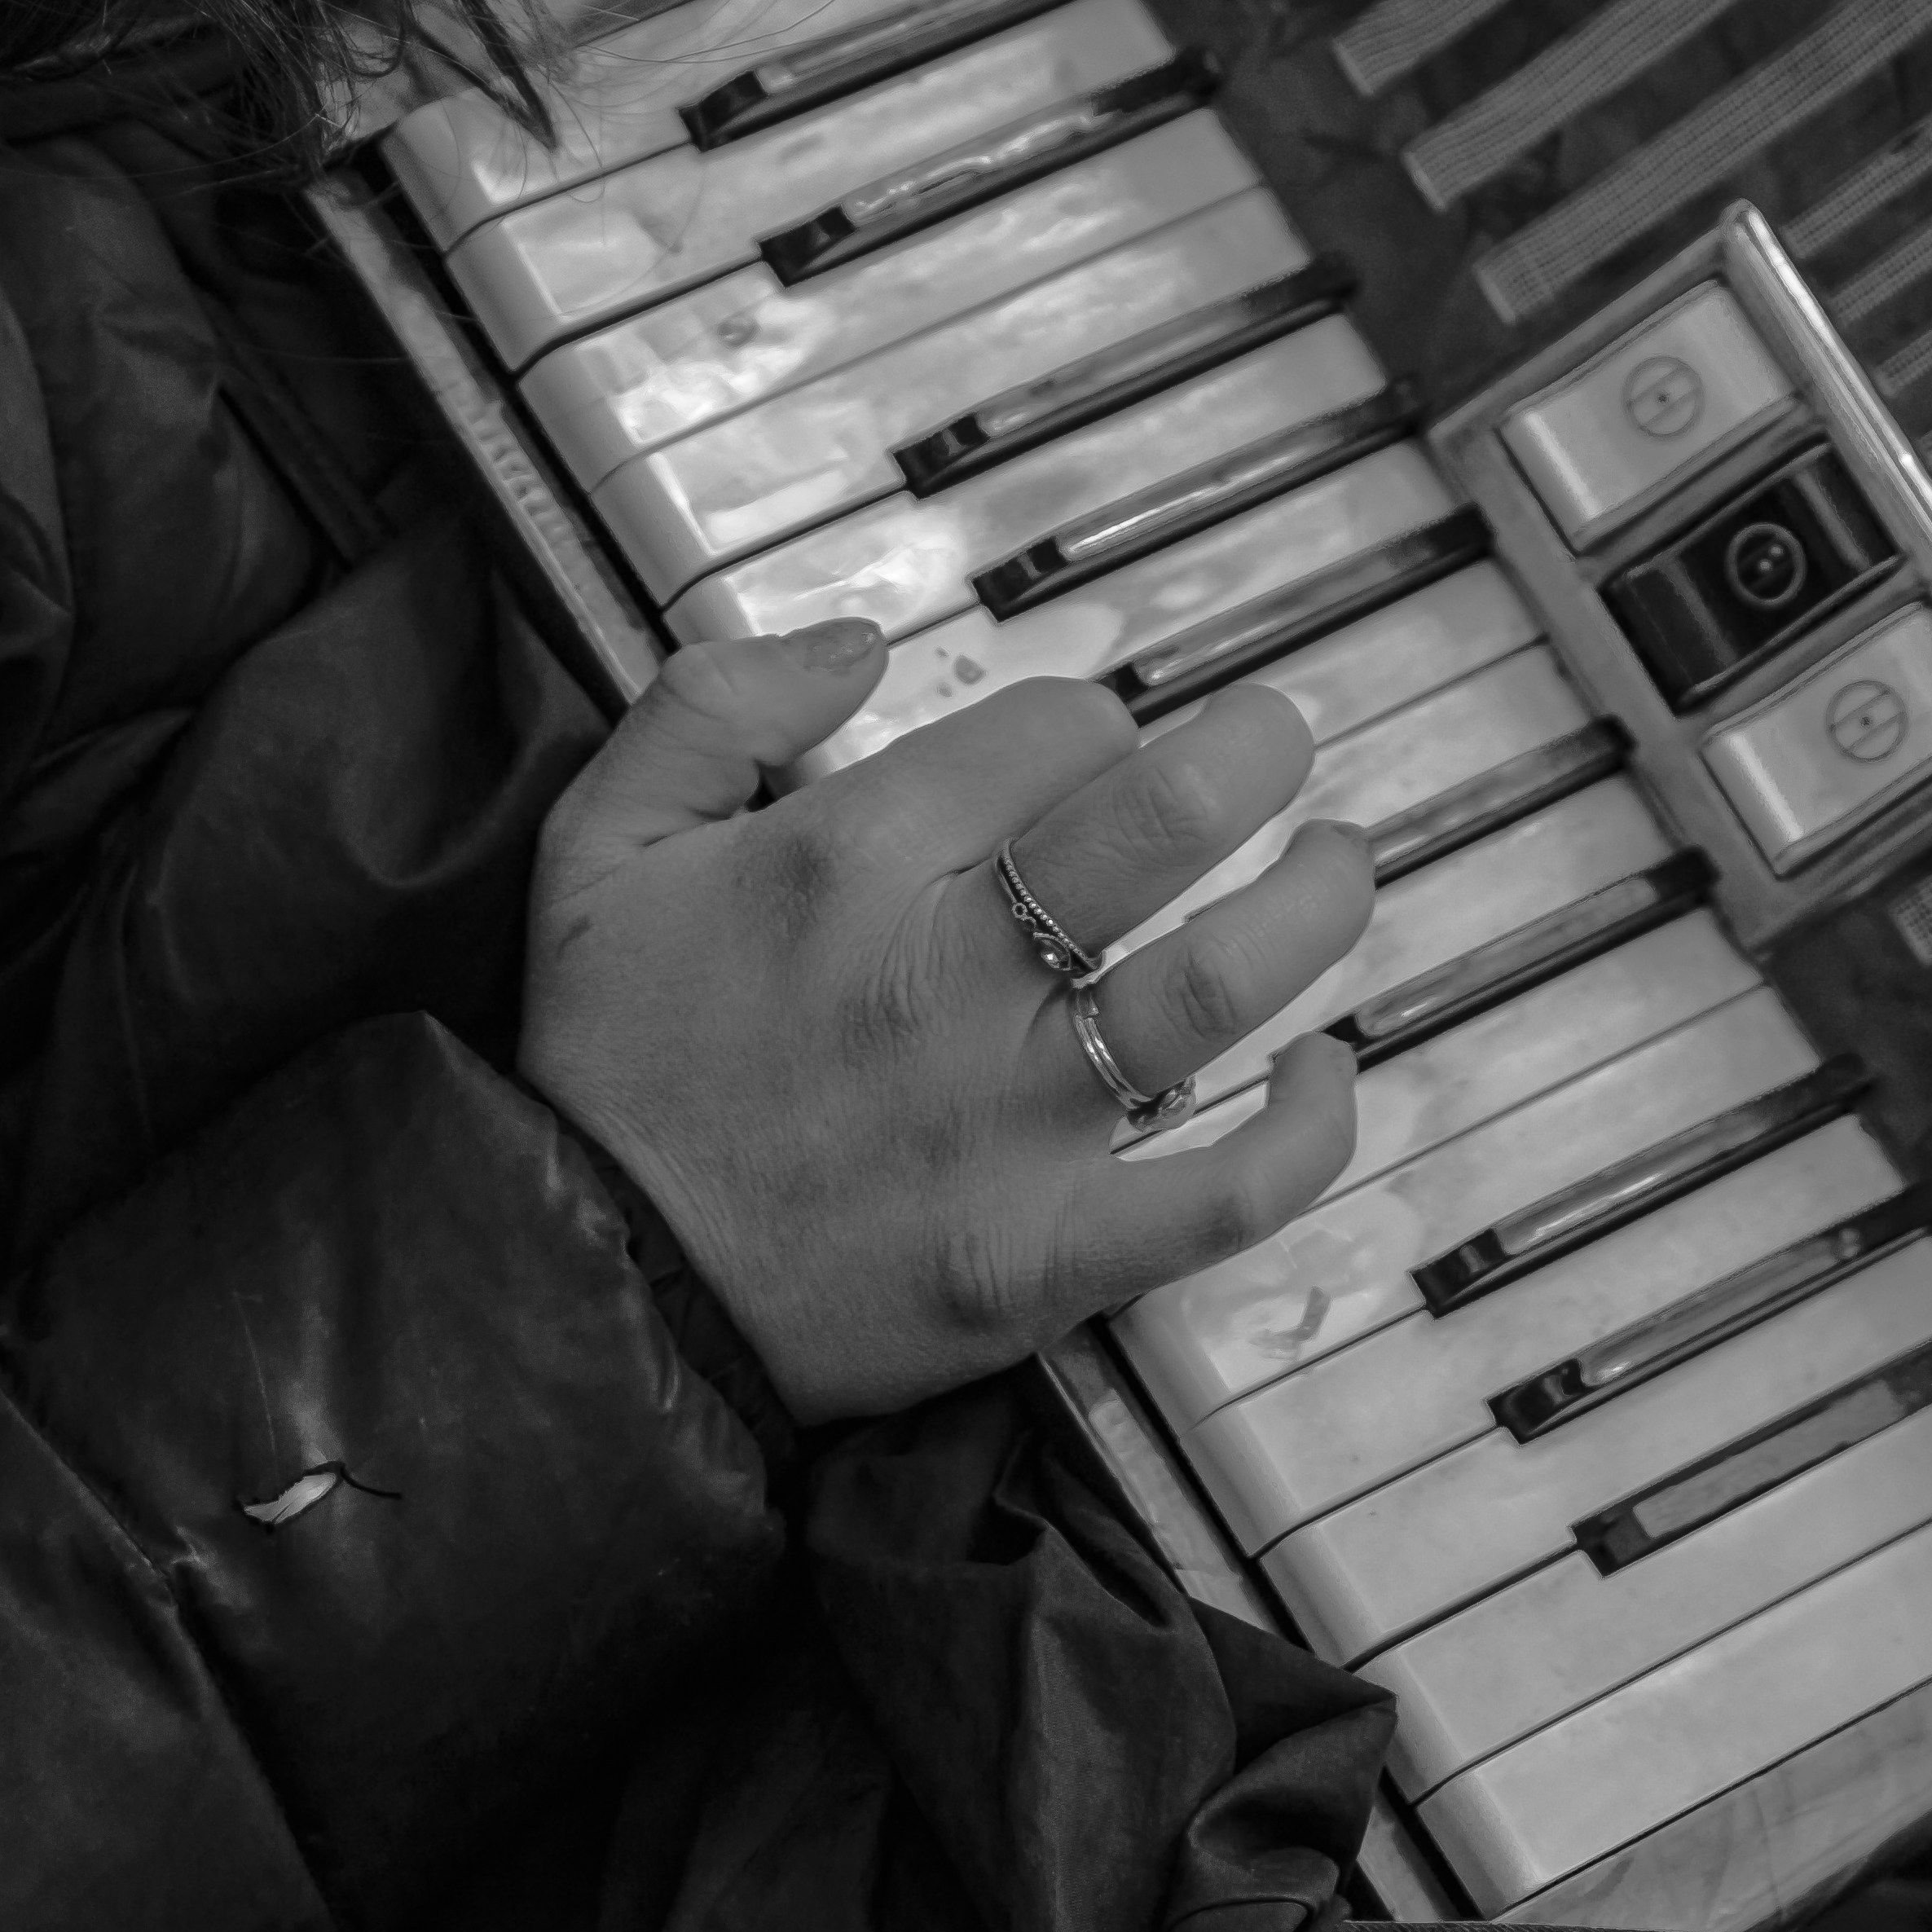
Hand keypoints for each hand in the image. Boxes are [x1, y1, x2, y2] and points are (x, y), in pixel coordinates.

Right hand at [518, 627, 1375, 1425]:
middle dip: (1255, 752)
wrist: (593, 1289)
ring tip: (1338, 863)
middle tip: (1277, 742)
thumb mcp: (599, 836)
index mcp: (849, 857)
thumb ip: (713, 699)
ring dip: (1316, 903)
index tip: (1084, 759)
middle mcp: (947, 975)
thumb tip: (863, 642)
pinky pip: (1224, 1192)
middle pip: (1166, 820)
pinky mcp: (1046, 1253)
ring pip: (1221, 983)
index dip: (1091, 724)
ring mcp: (1012, 1122)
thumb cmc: (610, 1057)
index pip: (1056, 730)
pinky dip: (1306, 1130)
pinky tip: (1325, 1069)